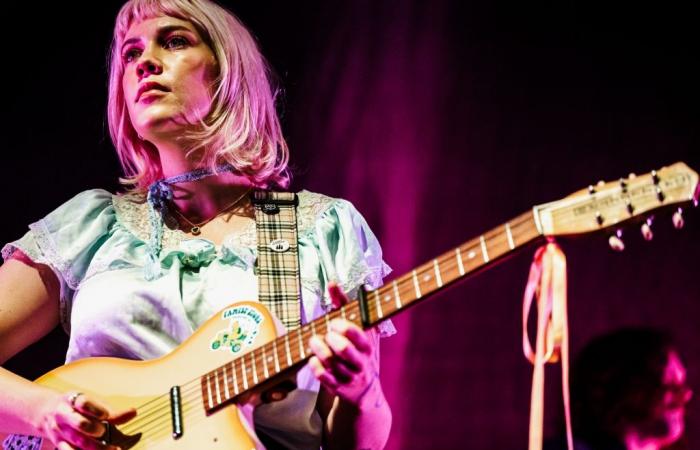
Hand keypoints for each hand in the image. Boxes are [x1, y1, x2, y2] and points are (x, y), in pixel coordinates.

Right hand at [35, 391, 135, 449]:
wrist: (47, 412)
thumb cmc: (78, 409)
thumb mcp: (92, 405)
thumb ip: (112, 413)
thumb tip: (133, 413)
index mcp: (73, 400)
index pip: (83, 403)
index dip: (95, 409)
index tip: (105, 415)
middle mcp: (63, 415)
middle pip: (79, 424)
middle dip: (95, 430)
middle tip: (105, 432)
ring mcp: (59, 432)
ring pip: (75, 443)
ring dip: (93, 448)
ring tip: (111, 449)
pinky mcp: (57, 444)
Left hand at [308, 283, 379, 406]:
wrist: (366, 390)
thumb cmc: (360, 351)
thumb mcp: (360, 329)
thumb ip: (345, 306)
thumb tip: (332, 283)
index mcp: (368, 346)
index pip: (359, 336)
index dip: (345, 327)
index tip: (334, 322)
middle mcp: (361, 362)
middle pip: (346, 350)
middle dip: (332, 340)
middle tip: (325, 333)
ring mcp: (350, 377)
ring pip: (332, 364)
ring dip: (319, 350)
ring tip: (313, 340)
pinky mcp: (338, 388)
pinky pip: (324, 379)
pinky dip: (316, 367)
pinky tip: (312, 359)